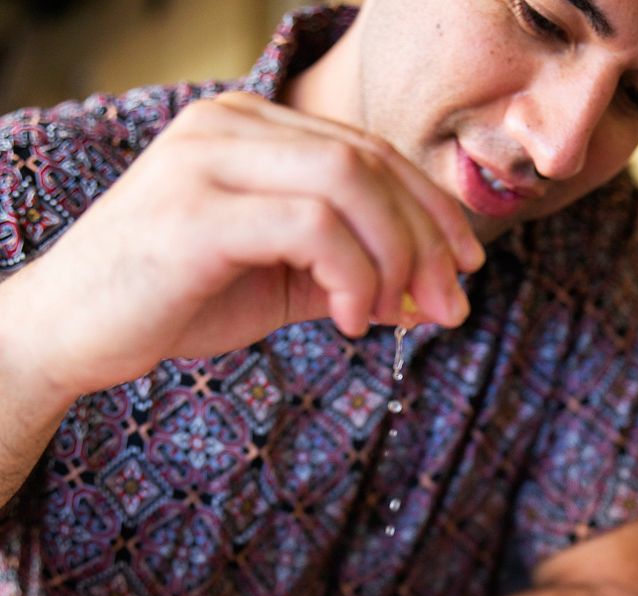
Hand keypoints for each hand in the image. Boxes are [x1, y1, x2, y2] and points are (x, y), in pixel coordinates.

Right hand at [1, 91, 483, 401]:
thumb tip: (432, 294)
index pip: (369, 152)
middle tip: (452, 306)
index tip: (468, 268)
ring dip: (395, 258)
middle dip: (428, 240)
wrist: (72, 331)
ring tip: (394, 318)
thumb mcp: (281, 283)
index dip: (431, 210)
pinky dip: (352, 274)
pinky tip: (352, 321)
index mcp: (252, 129)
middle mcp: (232, 125)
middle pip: (370, 162)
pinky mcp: (197, 210)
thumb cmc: (174, 302)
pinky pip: (311, 225)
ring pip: (349, 182)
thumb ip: (350, 274)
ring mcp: (209, 158)